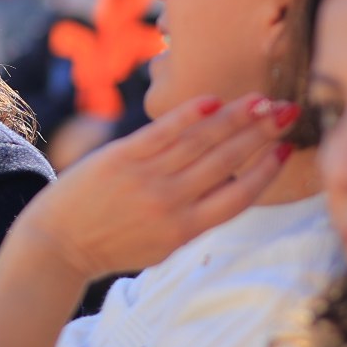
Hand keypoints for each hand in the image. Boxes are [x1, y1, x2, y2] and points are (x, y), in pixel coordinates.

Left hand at [15, 95, 294, 281]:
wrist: (57, 244)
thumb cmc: (112, 244)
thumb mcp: (162, 246)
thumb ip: (195, 218)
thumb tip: (231, 184)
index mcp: (186, 230)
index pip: (240, 196)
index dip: (267, 170)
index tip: (288, 148)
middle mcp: (171, 203)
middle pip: (227, 161)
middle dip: (261, 133)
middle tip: (288, 111)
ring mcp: (146, 178)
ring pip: (201, 142)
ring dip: (236, 118)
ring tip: (261, 100)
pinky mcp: (122, 157)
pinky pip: (163, 131)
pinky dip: (189, 114)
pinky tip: (212, 101)